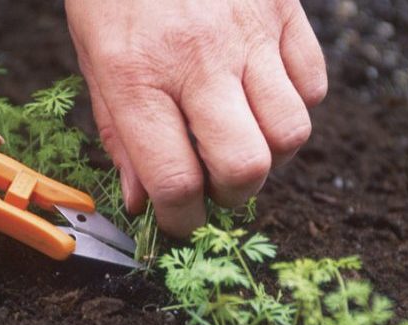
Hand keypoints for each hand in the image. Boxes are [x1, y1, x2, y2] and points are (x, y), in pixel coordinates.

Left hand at [66, 0, 325, 235]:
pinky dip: (295, 106)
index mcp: (138, 76)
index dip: (181, 219)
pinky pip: (313, 85)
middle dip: (233, 196)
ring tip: (244, 141)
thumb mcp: (94, 59)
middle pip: (245, 166)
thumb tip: (140, 201)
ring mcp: (248, 34)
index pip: (174, 178)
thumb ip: (119, 134)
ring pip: (291, 133)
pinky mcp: (284, 12)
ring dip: (270, 156)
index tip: (181, 221)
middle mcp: (198, 61)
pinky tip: (264, 97)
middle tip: (217, 186)